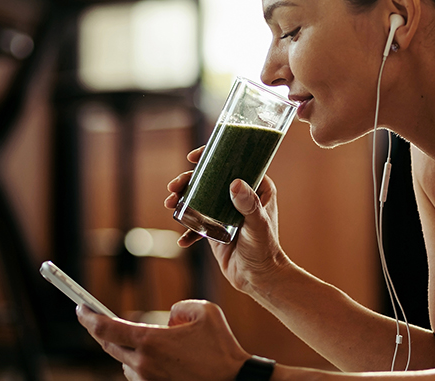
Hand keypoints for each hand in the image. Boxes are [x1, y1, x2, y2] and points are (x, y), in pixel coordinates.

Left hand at [77, 300, 248, 380]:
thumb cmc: (222, 347)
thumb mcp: (204, 312)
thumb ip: (180, 306)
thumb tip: (168, 318)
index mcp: (151, 341)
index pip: (106, 328)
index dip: (88, 317)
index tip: (79, 308)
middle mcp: (143, 364)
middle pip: (109, 346)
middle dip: (102, 330)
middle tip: (95, 317)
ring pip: (125, 363)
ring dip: (128, 350)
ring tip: (147, 342)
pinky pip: (138, 376)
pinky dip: (141, 365)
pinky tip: (158, 359)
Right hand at [164, 148, 290, 294]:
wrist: (257, 279)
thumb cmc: (264, 250)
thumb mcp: (257, 225)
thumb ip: (248, 205)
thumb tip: (234, 183)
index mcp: (257, 187)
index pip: (234, 162)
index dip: (212, 156)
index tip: (193, 157)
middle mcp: (240, 196)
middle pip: (210, 179)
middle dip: (188, 180)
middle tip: (174, 187)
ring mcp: (226, 211)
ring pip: (200, 197)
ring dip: (182, 199)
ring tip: (170, 205)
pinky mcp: (215, 228)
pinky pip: (197, 223)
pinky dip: (187, 229)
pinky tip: (183, 241)